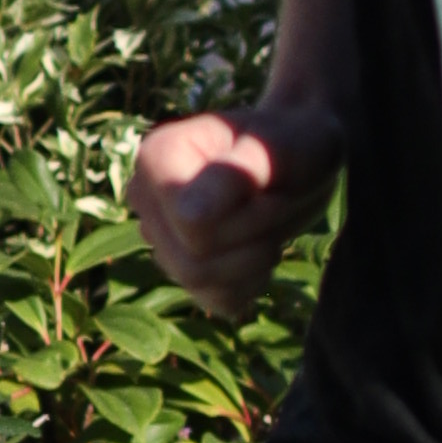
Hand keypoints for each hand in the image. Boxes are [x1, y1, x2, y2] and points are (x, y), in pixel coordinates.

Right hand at [129, 95, 343, 316]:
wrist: (296, 161)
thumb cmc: (289, 142)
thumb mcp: (277, 149)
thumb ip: (237, 174)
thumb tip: (191, 214)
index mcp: (156, 159)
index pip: (193, 226)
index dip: (247, 220)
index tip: (273, 191)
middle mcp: (145, 199)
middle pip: (192, 262)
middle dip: (252, 242)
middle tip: (278, 207)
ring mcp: (161, 236)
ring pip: (198, 283)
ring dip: (253, 263)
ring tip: (270, 227)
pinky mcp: (183, 266)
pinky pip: (214, 300)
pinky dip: (249, 284)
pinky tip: (262, 252)